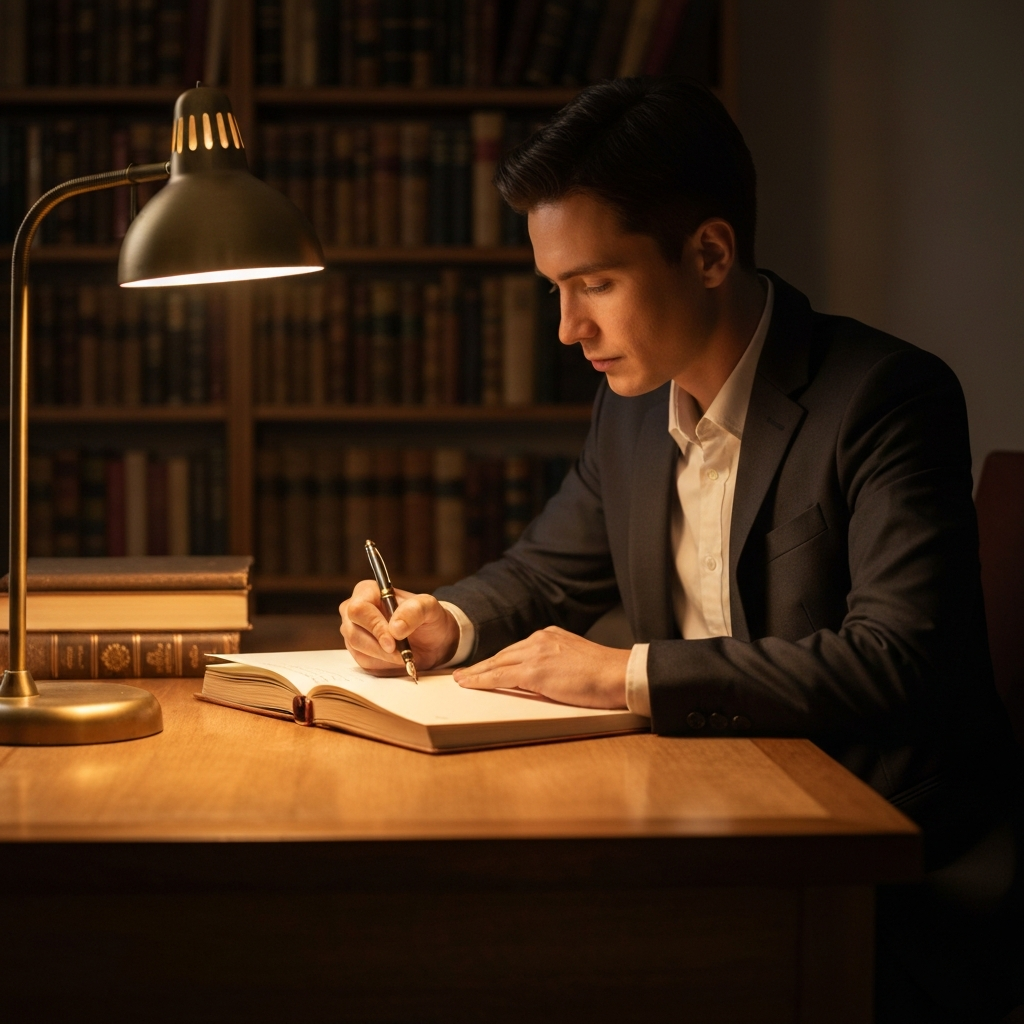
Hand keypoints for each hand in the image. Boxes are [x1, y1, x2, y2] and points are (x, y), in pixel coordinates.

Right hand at [340, 581, 460, 675]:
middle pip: (353, 632)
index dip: (374, 626)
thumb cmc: (428, 617)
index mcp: (367, 591)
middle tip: (401, 654)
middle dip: (379, 646)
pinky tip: (397, 658)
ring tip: (403, 655)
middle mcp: (354, 611)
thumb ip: (414, 611)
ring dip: (383, 657)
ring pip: (358, 649)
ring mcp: (353, 632)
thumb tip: (395, 628)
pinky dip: (383, 664)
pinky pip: (364, 662)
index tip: (393, 641)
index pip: (359, 609)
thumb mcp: (429, 608)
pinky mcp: (358, 651)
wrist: (432, 639)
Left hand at [453, 627, 629, 708]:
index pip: (516, 649)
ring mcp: (536, 654)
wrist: (618, 674)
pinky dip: (480, 680)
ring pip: (497, 664)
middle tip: (463, 673)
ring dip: (476, 673)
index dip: (498, 660)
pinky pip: (499, 676)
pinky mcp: (535, 671)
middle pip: (503, 654)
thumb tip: (545, 677)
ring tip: (461, 680)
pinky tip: (468, 684)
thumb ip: (557, 662)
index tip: (485, 666)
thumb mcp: (577, 659)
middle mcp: (540, 639)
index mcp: (550, 635)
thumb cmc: (605, 675)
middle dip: (482, 665)